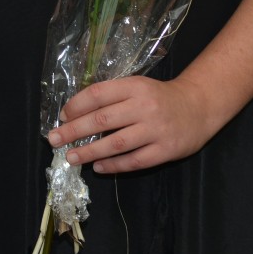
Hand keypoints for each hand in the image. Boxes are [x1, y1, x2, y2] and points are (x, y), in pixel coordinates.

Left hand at [48, 75, 216, 173]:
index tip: (61, 116)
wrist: (198, 106)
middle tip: (54, 140)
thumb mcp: (136, 86)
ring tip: (71, 158)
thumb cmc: (158, 97)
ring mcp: (156, 130)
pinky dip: (114, 165)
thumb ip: (111, 96)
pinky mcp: (166, 150)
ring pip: (116, 143)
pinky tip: (98, 167)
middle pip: (102, 120)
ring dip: (90, 152)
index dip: (76, 106)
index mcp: (133, 87)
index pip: (97, 95)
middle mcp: (144, 107)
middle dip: (73, 131)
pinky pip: (135, 161)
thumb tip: (75, 112)